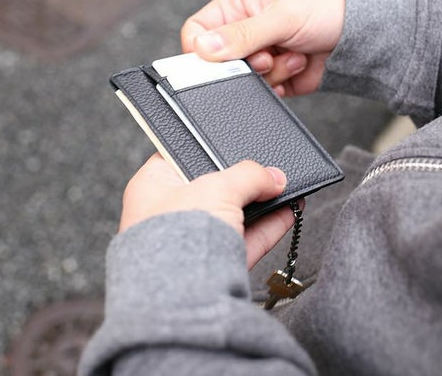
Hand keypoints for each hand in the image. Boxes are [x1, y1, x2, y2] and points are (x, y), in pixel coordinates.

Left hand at [120, 154, 297, 267]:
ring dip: (261, 202)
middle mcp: (168, 213)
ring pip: (232, 215)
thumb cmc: (176, 235)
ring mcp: (191, 241)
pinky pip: (245, 239)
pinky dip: (268, 226)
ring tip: (285, 186)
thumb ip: (248, 175)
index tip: (233, 145)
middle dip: (242, 180)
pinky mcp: (213, 265)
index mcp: (152, 186)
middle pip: (211, 187)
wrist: (180, 295)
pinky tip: (289, 211)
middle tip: (265, 169)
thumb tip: (274, 177)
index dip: (207, 149)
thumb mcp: (217, 187)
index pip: (179, 157)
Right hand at [181, 0, 344, 96]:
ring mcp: (258, 55)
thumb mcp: (281, 17)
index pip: (197, 31)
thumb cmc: (325, 10)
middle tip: (268, 55)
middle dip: (246, 63)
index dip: (202, 50)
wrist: (360, 36)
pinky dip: (280, 83)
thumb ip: (242, 34)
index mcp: (237, 5)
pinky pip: (262, 90)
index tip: (220, 60)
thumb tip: (202, 48)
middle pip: (219, 61)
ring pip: (241, 79)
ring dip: (270, 72)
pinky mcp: (273, 77)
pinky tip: (298, 65)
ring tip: (293, 54)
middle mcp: (243, 31)